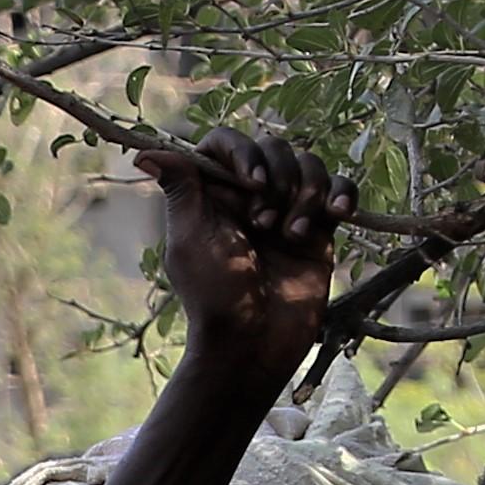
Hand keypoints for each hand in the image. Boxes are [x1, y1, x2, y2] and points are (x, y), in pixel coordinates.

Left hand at [146, 129, 351, 378]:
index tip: (253, 182)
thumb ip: (180, 188)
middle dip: (277, 178)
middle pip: (274, 147)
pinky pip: (339, 188)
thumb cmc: (215, 295)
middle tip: (265, 224)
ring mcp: (287, 208)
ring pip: (309, 165)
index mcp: (213, 192)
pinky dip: (342, 193)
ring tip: (291, 237)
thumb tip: (142, 153)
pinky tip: (338, 215)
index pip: (227, 143)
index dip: (243, 152)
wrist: (254, 342)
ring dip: (306, 194)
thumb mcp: (190, 239)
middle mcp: (249, 195)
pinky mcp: (318, 227)